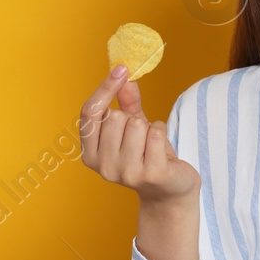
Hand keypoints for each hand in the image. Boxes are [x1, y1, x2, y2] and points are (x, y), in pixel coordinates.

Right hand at [80, 65, 199, 203]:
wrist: (170, 191)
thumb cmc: (149, 156)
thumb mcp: (133, 128)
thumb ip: (126, 103)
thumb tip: (124, 74)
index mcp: (91, 155)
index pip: (89, 113)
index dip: (104, 88)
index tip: (121, 68)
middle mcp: (104, 167)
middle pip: (115, 117)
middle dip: (132, 118)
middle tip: (141, 137)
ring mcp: (127, 173)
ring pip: (136, 124)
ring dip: (149, 128)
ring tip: (151, 145)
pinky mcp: (151, 174)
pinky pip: (155, 133)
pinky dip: (162, 131)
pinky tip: (162, 148)